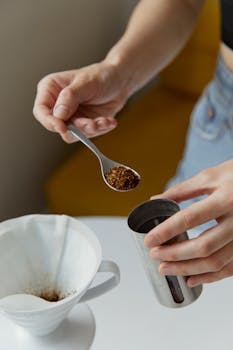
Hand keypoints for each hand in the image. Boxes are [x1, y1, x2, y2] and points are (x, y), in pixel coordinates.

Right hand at [33, 61, 127, 141]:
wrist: (119, 82)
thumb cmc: (100, 76)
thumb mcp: (85, 83)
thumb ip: (69, 98)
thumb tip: (58, 115)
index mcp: (50, 89)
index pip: (41, 111)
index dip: (49, 121)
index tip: (62, 127)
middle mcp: (57, 105)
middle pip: (57, 126)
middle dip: (77, 128)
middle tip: (93, 124)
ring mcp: (69, 116)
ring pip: (72, 134)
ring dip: (90, 130)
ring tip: (104, 121)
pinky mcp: (82, 124)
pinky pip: (86, 135)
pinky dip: (99, 130)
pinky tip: (109, 121)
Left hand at [144, 159, 232, 286]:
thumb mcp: (212, 176)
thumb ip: (183, 190)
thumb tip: (156, 200)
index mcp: (225, 200)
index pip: (190, 219)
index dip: (167, 231)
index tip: (149, 239)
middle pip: (203, 246)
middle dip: (175, 255)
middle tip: (155, 255)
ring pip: (216, 262)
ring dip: (188, 269)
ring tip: (166, 268)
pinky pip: (229, 268)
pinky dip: (210, 277)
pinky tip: (191, 278)